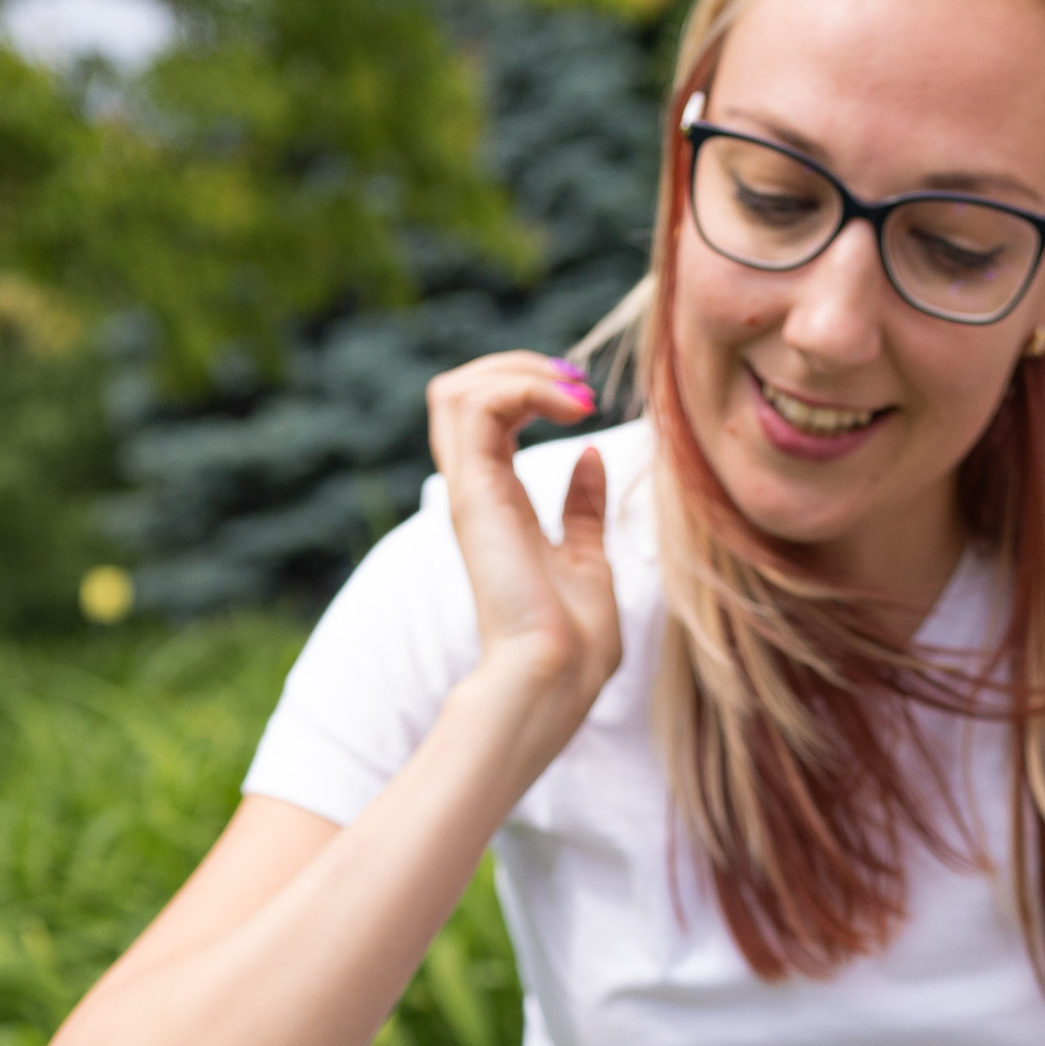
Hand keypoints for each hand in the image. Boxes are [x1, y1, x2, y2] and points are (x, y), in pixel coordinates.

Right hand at [424, 351, 621, 758]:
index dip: (531, 389)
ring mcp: (469, 492)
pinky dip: (522, 388)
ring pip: (455, 390)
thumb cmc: (574, 641)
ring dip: (518, 372)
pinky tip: (568, 409)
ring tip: (573, 394)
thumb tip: (589, 457)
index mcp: (498, 503)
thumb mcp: (588, 558)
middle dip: (520, 368)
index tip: (587, 402)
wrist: (556, 677)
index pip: (488, 416)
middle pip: (460, 393)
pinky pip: (476, 407)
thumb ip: (582, 509)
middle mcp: (476, 492)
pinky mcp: (473, 496)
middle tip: (579, 387)